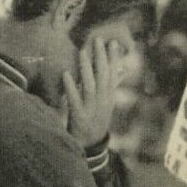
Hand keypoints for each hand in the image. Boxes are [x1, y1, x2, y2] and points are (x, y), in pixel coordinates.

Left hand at [61, 35, 117, 151]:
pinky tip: (65, 74)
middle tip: (97, 40)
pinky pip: (74, 100)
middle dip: (100, 57)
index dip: (113, 58)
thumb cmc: (96, 120)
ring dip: (86, 68)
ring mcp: (92, 109)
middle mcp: (103, 102)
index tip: (112, 42)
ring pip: (90, 86)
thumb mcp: (107, 102)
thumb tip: (121, 69)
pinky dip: (70, 87)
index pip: (112, 74)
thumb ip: (112, 84)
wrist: (91, 146)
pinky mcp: (79, 117)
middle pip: (103, 76)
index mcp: (109, 97)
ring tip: (82, 52)